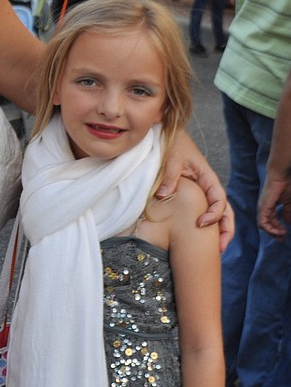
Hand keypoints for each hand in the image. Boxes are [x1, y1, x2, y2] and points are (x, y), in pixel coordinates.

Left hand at [157, 134, 233, 250]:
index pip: (219, 199)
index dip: (214, 214)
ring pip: (219, 213)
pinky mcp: (195, 195)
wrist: (170, 137)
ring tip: (217, 249)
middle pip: (225, 211)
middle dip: (225, 229)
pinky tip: (202, 238)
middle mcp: (209, 187)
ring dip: (220, 230)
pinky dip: (208, 225)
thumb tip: (162, 195)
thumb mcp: (172, 159)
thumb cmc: (173, 145)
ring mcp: (203, 192)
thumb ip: (170, 176)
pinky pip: (205, 211)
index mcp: (208, 178)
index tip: (200, 224)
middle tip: (220, 248)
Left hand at [258, 172, 290, 238]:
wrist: (281, 176)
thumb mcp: (289, 202)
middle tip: (281, 239)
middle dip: (274, 233)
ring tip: (281, 234)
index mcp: (269, 207)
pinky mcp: (263, 208)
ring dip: (272, 232)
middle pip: (266, 226)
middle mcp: (264, 209)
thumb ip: (288, 211)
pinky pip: (263, 222)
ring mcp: (262, 208)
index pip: (270, 221)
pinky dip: (270, 228)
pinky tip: (279, 230)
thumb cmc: (286, 185)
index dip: (277, 229)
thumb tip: (288, 221)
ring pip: (263, 226)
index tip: (284, 234)